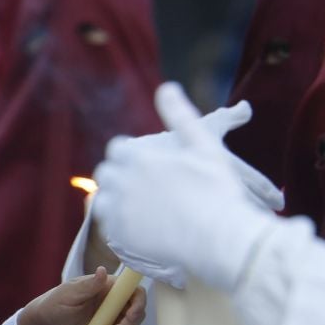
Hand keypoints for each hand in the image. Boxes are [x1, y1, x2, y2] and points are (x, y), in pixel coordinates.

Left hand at [17, 269, 148, 324]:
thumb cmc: (54, 304)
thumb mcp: (69, 294)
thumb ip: (88, 285)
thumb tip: (102, 270)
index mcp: (107, 287)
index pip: (134, 292)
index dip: (138, 304)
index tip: (130, 316)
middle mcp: (113, 303)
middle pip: (135, 315)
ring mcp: (111, 320)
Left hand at [92, 89, 277, 292]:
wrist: (221, 238)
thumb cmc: (218, 190)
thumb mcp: (203, 145)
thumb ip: (180, 115)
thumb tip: (165, 86)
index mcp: (140, 157)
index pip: (117, 148)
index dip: (129, 155)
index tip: (142, 164)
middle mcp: (124, 182)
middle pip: (106, 173)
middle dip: (119, 176)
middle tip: (139, 186)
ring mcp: (121, 211)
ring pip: (103, 201)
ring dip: (115, 200)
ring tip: (138, 206)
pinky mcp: (122, 237)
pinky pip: (108, 227)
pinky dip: (119, 224)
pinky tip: (138, 226)